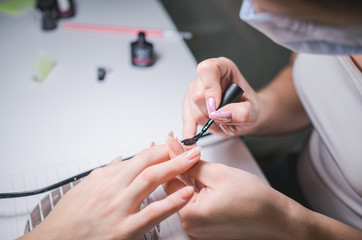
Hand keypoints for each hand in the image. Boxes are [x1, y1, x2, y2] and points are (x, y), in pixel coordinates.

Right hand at [21, 144, 200, 239]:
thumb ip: (105, 173)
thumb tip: (121, 160)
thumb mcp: (84, 189)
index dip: (159, 149)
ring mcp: (119, 209)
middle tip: (190, 147)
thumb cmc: (67, 219)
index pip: (139, 158)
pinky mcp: (124, 230)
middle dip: (171, 153)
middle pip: (147, 164)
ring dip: (175, 168)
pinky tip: (186, 194)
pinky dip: (171, 202)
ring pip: (150, 180)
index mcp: (105, 179)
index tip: (174, 145)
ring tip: (193, 160)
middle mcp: (113, 189)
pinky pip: (151, 213)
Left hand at [165, 137, 291, 239]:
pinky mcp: (204, 228)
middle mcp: (190, 226)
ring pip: (184, 195)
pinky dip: (196, 189)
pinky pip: (193, 204)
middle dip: (179, 168)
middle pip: (174, 189)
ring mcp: (197, 229)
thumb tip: (173, 148)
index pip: (167, 181)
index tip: (171, 144)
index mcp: (190, 215)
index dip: (170, 158)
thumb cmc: (254, 199)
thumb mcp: (217, 173)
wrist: (276, 218)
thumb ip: (190, 161)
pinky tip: (204, 178)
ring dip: (188, 178)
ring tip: (198, 162)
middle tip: (185, 149)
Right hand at [183, 57, 263, 137]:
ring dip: (207, 123)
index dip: (210, 88)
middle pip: (198, 95)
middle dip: (211, 113)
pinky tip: (191, 139)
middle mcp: (206, 77)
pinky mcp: (189, 104)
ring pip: (192, 110)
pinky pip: (186, 119)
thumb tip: (221, 113)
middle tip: (225, 119)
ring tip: (221, 122)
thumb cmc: (248, 107)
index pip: (208, 69)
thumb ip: (241, 112)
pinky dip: (190, 130)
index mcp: (223, 68)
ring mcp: (195, 90)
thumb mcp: (253, 111)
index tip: (216, 106)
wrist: (246, 114)